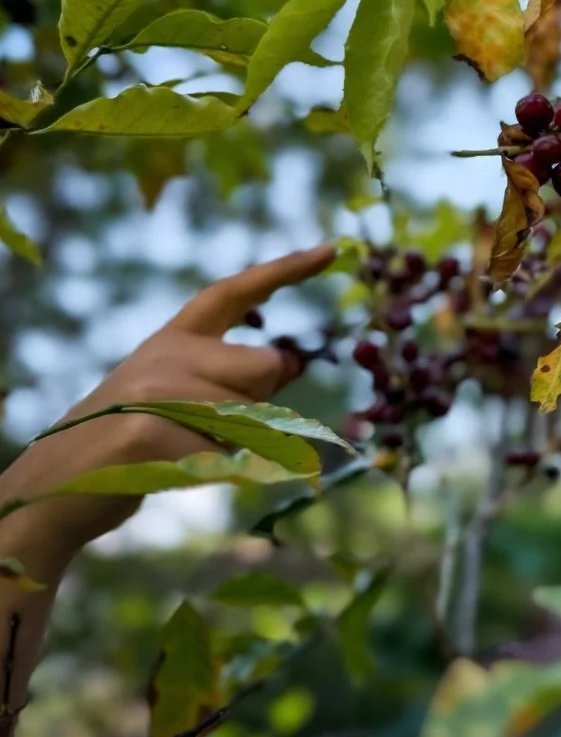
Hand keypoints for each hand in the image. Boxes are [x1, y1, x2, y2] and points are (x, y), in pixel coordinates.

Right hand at [0, 244, 335, 559]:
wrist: (53, 488)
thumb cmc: (133, 442)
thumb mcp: (182, 395)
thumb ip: (234, 376)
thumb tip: (291, 363)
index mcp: (174, 339)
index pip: (235, 291)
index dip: (284, 270)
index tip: (331, 248)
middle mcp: (166, 354)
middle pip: (266, 367)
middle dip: (262, 403)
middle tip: (206, 429)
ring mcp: (153, 390)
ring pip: (252, 417)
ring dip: (233, 445)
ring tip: (180, 453)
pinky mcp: (146, 431)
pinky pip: (224, 455)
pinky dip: (214, 472)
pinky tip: (173, 471)